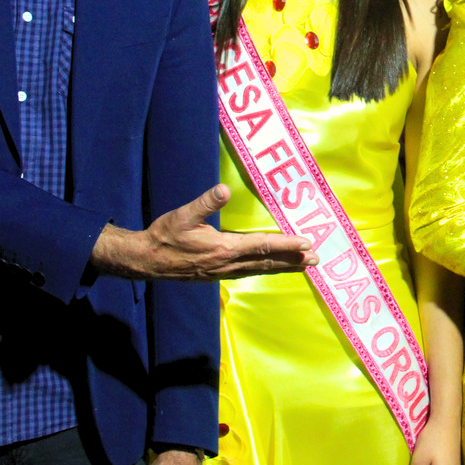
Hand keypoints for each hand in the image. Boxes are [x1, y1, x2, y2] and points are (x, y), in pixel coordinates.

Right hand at [91, 184, 319, 279]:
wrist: (147, 261)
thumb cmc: (164, 236)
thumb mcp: (182, 216)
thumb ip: (205, 203)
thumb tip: (223, 189)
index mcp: (223, 249)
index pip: (262, 246)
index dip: (286, 245)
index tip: (306, 243)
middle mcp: (228, 264)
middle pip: (268, 263)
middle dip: (294, 261)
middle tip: (317, 260)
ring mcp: (224, 272)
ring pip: (261, 270)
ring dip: (284, 268)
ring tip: (304, 267)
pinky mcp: (218, 274)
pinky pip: (250, 273)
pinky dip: (267, 270)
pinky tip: (273, 269)